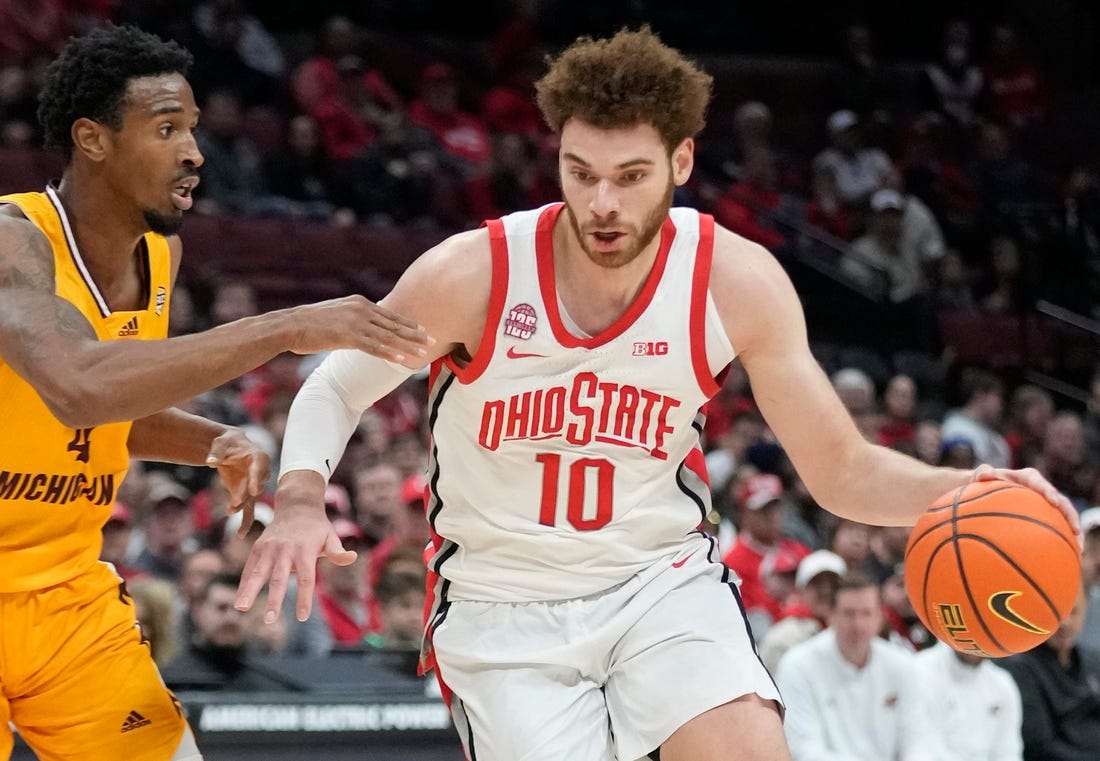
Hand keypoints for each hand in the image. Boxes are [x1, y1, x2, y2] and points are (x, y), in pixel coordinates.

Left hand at [206, 427, 269, 537]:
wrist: (231, 449)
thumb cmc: (227, 443)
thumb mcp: (220, 443)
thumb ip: (216, 452)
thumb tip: (210, 462)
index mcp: (259, 458)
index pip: (259, 470)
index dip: (256, 480)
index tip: (254, 491)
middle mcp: (261, 474)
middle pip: (254, 487)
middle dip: (245, 496)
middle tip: (235, 504)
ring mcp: (255, 486)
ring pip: (251, 500)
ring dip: (241, 507)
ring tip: (229, 512)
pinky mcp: (247, 495)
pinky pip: (249, 510)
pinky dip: (245, 522)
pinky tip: (240, 535)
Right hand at [235, 471, 355, 622]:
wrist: (296, 505)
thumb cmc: (316, 527)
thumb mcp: (330, 536)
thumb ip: (338, 552)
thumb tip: (352, 557)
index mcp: (305, 550)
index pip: (306, 579)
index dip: (304, 598)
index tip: (302, 617)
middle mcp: (285, 550)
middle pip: (279, 579)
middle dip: (274, 600)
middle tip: (270, 620)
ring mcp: (269, 548)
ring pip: (258, 573)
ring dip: (249, 591)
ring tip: (241, 608)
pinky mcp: (258, 547)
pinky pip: (250, 567)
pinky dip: (244, 583)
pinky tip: (239, 600)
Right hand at [286, 295, 433, 365]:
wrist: (290, 325)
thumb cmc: (311, 323)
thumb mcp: (338, 313)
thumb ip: (354, 317)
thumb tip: (365, 325)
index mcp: (360, 303)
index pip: (390, 315)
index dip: (408, 323)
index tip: (423, 330)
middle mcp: (361, 310)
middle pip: (394, 324)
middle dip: (415, 334)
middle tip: (433, 340)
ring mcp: (355, 323)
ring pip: (388, 336)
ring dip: (408, 345)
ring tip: (424, 352)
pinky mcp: (347, 337)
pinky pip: (373, 347)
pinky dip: (389, 353)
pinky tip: (402, 359)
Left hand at [971, 464, 1081, 545]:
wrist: (988, 490)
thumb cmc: (985, 482)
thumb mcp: (981, 476)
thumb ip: (982, 472)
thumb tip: (984, 474)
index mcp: (1028, 478)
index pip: (1040, 483)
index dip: (1048, 491)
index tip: (1053, 502)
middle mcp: (1041, 490)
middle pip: (1061, 502)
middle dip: (1070, 515)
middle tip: (1075, 530)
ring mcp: (1045, 504)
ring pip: (1064, 517)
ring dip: (1073, 532)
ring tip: (1079, 549)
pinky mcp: (1046, 516)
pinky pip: (1057, 528)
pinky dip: (1063, 540)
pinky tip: (1068, 557)